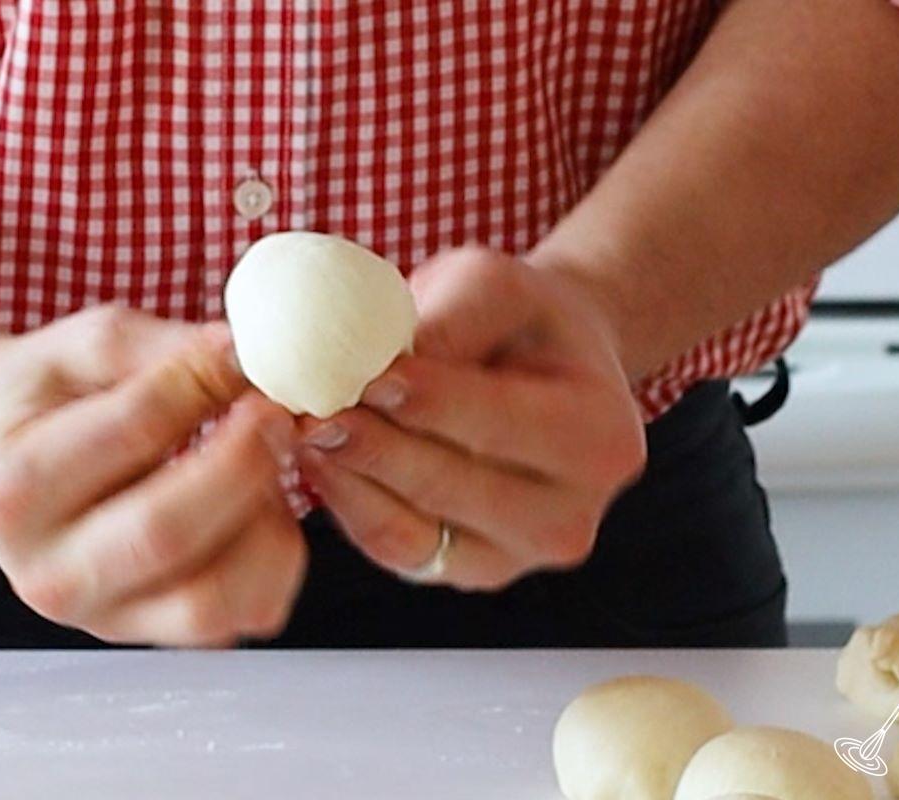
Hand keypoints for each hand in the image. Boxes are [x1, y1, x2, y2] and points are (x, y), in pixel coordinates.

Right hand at [0, 306, 306, 645]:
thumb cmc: (42, 399)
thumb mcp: (84, 347)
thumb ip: (163, 348)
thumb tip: (246, 355)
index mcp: (13, 489)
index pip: (133, 433)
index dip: (204, 387)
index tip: (240, 356)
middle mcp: (48, 573)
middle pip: (167, 532)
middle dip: (244, 463)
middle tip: (276, 414)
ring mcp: (102, 617)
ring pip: (212, 597)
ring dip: (265, 522)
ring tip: (266, 465)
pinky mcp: (154, 633)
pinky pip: (242, 614)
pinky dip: (275, 560)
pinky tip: (260, 508)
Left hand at [297, 247, 645, 590]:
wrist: (541, 371)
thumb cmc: (520, 322)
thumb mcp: (499, 286)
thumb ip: (452, 318)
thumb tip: (378, 363)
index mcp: (599, 439)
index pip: (496, 422)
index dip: (423, 400)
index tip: (362, 375)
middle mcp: (569, 516)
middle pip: (449, 484)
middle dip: (370, 444)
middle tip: (307, 409)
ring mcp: (517, 558)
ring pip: (413, 531)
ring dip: (347, 480)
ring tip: (299, 431)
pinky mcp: (466, 571)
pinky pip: (395, 550)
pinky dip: (349, 506)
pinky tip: (316, 461)